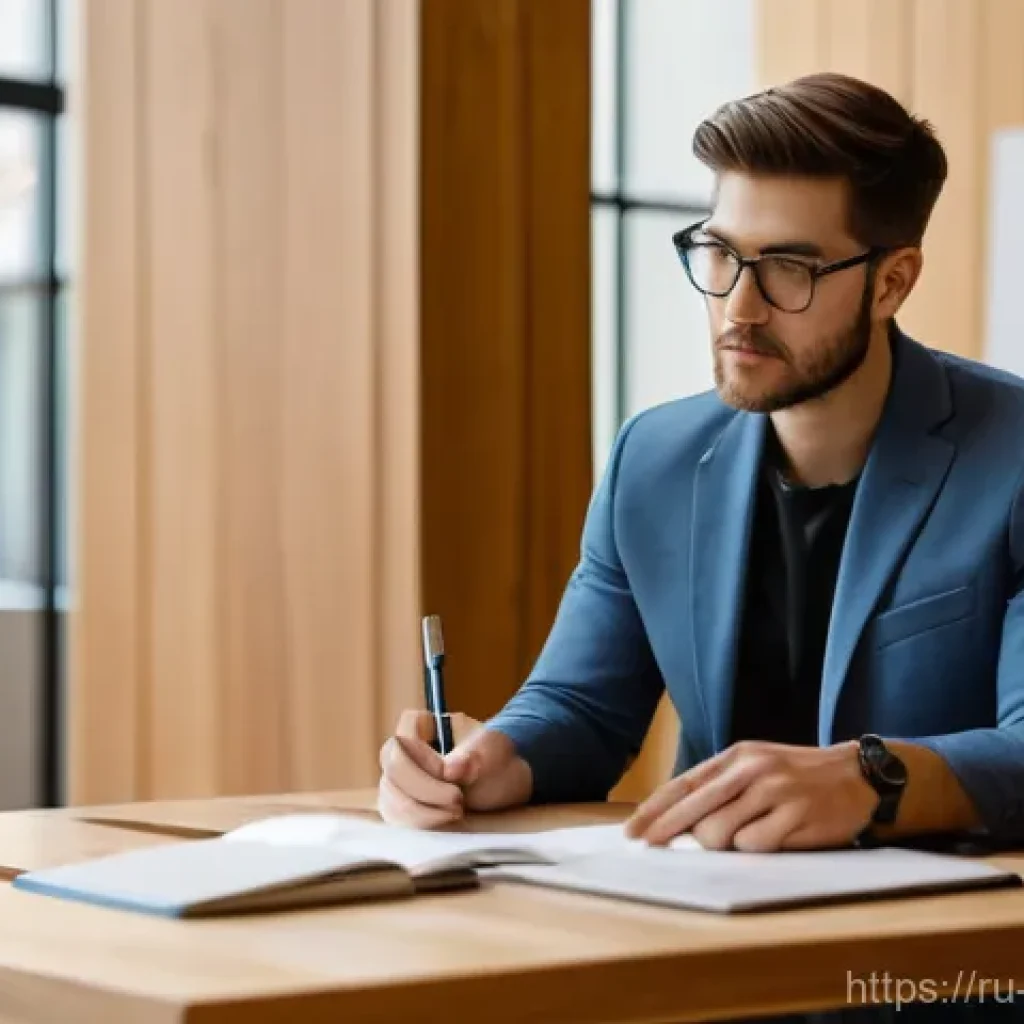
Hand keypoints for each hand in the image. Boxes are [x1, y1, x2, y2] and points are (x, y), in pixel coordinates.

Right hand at [377, 711, 532, 827]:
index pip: (402, 741)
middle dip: (424, 790)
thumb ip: (473, 756)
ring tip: (456, 812)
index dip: (420, 758)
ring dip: (422, 813)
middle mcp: (404, 756)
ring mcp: (402, 784)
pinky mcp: (406, 810)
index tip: (449, 772)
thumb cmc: (496, 756)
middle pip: (392, 771)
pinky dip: (419, 825)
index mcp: (421, 728)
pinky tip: (445, 823)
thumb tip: (452, 769)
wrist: (507, 782)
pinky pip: (398, 820)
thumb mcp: (492, 749)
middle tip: (458, 800)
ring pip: (390, 800)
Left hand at [624, 740, 878, 851]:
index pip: (684, 784)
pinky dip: (756, 849)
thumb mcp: (756, 767)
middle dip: (666, 831)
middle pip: (694, 808)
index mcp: (736, 756)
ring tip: (746, 833)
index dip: (654, 810)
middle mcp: (752, 770)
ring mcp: (774, 792)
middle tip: (646, 848)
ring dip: (722, 844)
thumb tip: (676, 822)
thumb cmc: (797, 777)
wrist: (858, 776)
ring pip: (721, 832)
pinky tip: (774, 837)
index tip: (633, 831)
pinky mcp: (796, 816)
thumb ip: (720, 788)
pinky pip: (755, 845)